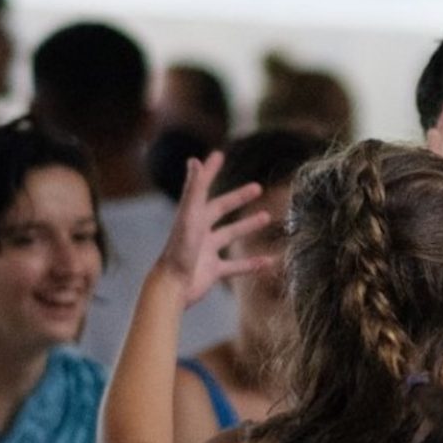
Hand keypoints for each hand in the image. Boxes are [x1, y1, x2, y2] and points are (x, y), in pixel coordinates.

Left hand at [157, 154, 271, 307]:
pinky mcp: (214, 270)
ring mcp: (207, 251)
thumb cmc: (179, 251)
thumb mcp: (189, 217)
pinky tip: (270, 262)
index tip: (218, 155)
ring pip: (231, 235)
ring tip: (268, 217)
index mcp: (192, 216)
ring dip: (248, 226)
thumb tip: (195, 160)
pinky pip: (237, 266)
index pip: (204, 188)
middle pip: (221, 210)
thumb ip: (194, 190)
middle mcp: (200, 231)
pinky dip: (253, 264)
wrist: (173, 287)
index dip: (210, 171)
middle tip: (258, 188)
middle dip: (239, 198)